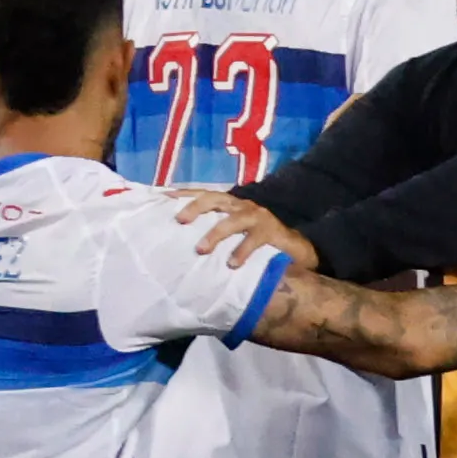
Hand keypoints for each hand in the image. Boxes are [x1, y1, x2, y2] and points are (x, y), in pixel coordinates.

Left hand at [178, 192, 311, 269]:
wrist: (293, 248)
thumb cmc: (254, 242)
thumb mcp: (231, 233)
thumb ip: (212, 232)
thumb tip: (179, 244)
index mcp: (228, 204)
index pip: (202, 193)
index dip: (183, 194)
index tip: (163, 198)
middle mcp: (240, 205)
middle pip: (214, 198)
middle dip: (196, 207)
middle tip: (180, 221)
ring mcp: (257, 217)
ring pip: (233, 220)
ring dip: (215, 234)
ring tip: (201, 249)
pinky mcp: (271, 231)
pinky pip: (254, 240)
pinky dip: (242, 251)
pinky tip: (232, 264)